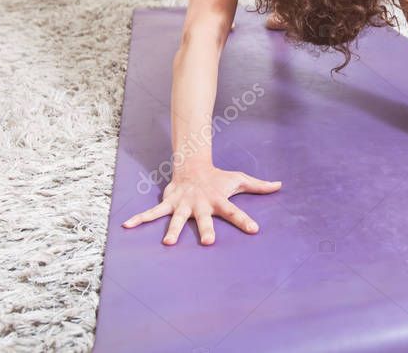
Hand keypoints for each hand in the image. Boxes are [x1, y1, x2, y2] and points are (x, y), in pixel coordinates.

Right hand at [123, 165, 281, 245]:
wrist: (193, 165)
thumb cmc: (218, 178)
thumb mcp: (239, 180)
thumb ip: (259, 186)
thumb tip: (280, 185)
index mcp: (219, 200)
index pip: (235, 211)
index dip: (244, 220)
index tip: (254, 230)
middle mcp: (201, 204)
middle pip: (204, 219)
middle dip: (206, 229)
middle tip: (209, 242)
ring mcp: (183, 204)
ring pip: (177, 219)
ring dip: (172, 230)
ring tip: (168, 243)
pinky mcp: (168, 203)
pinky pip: (152, 213)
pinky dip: (140, 219)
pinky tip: (127, 226)